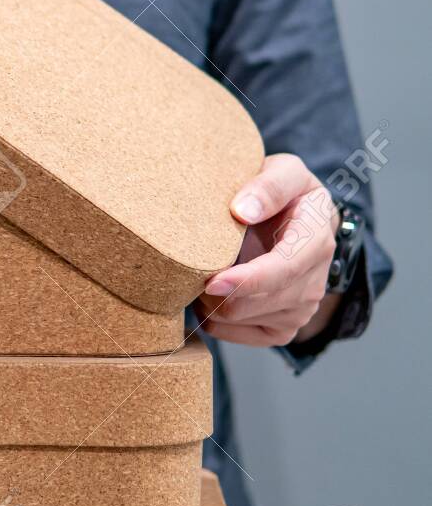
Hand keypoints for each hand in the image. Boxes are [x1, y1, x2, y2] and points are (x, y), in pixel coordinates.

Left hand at [198, 153, 339, 346]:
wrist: (305, 224)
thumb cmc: (288, 195)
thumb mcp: (284, 172)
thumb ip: (268, 186)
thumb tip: (242, 210)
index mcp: (315, 242)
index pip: (282, 270)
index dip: (246, 280)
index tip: (212, 280)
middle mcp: (313, 284)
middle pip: (250, 303)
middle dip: (213, 288)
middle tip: (190, 261)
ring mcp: (299, 311)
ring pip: (236, 318)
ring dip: (209, 299)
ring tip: (203, 269)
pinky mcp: (282, 330)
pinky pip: (232, 333)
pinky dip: (212, 316)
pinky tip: (212, 290)